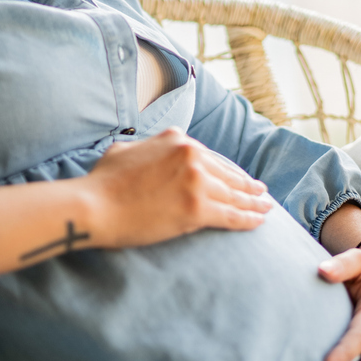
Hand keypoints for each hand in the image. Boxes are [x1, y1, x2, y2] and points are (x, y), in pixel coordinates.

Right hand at [87, 128, 272, 247]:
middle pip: (228, 174)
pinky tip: (259, 221)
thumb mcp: (127, 150)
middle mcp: (191, 155)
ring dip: (254, 202)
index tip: (240, 178)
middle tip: (262, 192)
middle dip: (247, 185)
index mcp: (177, 139)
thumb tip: (154, 149)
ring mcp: (196, 181)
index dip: (229, 170)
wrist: (94, 206)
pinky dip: (248, 219)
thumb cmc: (103, 182)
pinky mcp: (197, 209)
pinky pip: (232, 215)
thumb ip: (149, 147)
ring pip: (234, 194)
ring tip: (266, 207)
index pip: (212, 157)